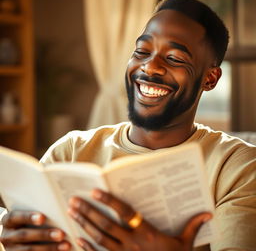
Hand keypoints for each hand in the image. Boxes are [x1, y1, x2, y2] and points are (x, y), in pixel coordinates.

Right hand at [0, 210, 70, 250]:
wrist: (20, 235)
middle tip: (61, 234)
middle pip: (24, 235)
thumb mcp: (31, 214)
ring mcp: (10, 248)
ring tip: (65, 245)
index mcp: (9, 220)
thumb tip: (58, 208)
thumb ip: (40, 212)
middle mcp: (6, 235)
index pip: (15, 217)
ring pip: (29, 250)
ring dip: (49, 247)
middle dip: (44, 235)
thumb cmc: (31, 219)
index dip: (28, 217)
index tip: (43, 218)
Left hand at [68, 189, 211, 250]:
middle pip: (106, 225)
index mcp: (147, 234)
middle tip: (73, 200)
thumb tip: (208, 214)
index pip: (125, 213)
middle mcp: (133, 244)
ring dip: (84, 224)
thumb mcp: (186, 245)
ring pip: (100, 238)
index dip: (109, 201)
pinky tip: (76, 238)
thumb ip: (193, 227)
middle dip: (89, 211)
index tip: (95, 190)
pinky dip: (87, 248)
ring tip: (71, 213)